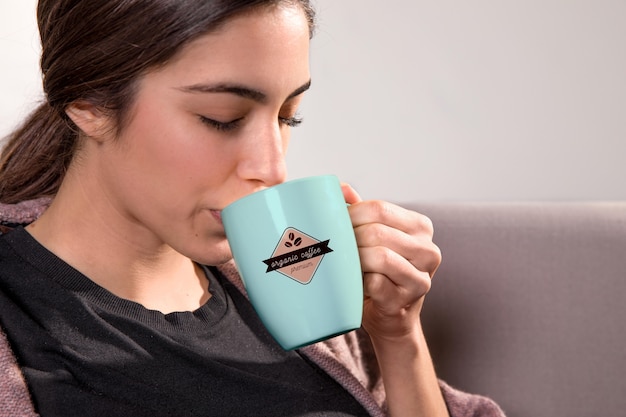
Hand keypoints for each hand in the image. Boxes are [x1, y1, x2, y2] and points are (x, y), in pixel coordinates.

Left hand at [342, 184, 440, 341]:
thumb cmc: (379, 272)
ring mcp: (421, 277)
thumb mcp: (373, 238)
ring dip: (355, 260)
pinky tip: (355, 283)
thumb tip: (340, 187)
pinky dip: (359, 282)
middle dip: (350, 238)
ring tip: (345, 263)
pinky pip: (375, 284)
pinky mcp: (406, 300)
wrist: (390, 316)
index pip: (380, 208)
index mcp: (421, 227)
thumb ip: (360, 211)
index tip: (334, 223)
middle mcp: (428, 250)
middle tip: (335, 246)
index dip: (351, 214)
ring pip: (380, 257)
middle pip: (378, 231)